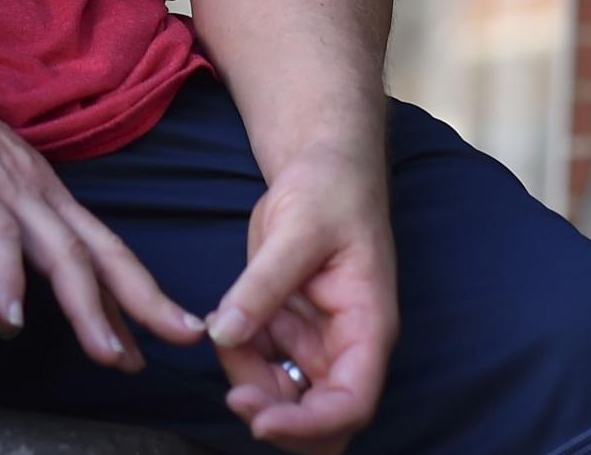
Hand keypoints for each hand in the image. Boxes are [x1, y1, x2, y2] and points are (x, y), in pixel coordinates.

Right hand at [0, 66, 205, 370]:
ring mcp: (5, 185)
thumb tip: (8, 326)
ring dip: (87, 305)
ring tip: (108, 355)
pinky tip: (13, 319)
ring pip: (60, 250)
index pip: (101, 254)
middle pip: (101, 252)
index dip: (136, 297)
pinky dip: (7, 278)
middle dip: (145, 299)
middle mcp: (38, 192)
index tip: (170, 335)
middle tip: (188, 337)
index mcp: (43, 198)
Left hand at [206, 141, 397, 453]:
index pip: (351, 401)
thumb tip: (225, 334)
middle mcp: (343, 344)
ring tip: (224, 321)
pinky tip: (223, 316)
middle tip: (233, 394)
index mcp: (366, 326)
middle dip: (275, 416)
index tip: (261, 421)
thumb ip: (263, 283)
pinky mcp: (284, 326)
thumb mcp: (298, 228)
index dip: (310, 425)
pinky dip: (235, 354)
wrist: (319, 164)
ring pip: (281, 394)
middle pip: (317, 415)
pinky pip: (258, 362)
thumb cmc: (329, 189)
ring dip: (246, 380)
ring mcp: (312, 339)